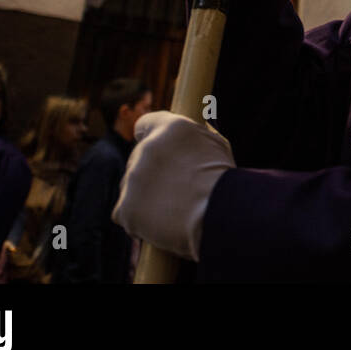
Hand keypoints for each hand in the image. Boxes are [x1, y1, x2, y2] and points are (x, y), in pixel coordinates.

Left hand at [112, 111, 234, 261]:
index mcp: (171, 128)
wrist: (220, 214)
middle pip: (138, 161)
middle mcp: (147, 148)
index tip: (154, 150)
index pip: (145, 124)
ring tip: (174, 211)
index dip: (148, 136)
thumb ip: (196, 138)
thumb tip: (193, 135)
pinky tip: (161, 225)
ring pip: (132, 188)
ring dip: (146, 198)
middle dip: (152, 175)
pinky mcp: (125, 207)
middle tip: (175, 192)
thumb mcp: (217, 147)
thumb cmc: (225, 182)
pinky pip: (125, 213)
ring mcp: (133, 178)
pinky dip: (138, 220)